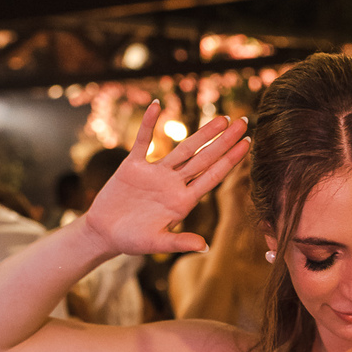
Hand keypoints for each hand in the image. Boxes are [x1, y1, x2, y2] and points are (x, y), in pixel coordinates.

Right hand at [82, 105, 249, 259]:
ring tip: (222, 118)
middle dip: (223, 141)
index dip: (230, 160)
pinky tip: (156, 105)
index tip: (247, 144)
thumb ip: (179, 242)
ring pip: (183, 148)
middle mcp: (173, 184)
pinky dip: (148, 124)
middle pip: (204, 158)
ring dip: (202, 133)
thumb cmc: (131, 241)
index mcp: (182, 202)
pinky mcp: (133, 166)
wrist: (104, 233)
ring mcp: (155, 173)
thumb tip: (205, 247)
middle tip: (243, 121)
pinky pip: (142, 141)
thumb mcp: (156, 243)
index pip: (212, 177)